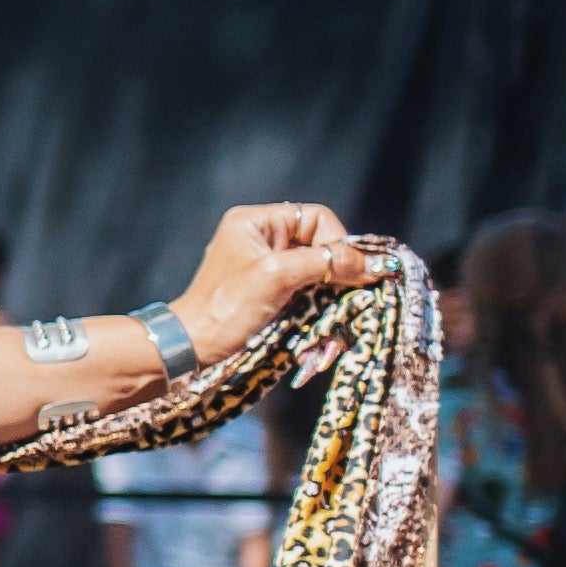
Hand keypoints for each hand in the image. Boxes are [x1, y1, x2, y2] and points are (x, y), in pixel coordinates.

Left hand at [176, 204, 386, 368]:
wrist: (191, 348)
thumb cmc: (226, 307)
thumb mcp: (277, 277)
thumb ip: (324, 263)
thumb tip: (374, 263)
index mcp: (256, 222)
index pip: (316, 219)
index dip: (336, 242)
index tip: (349, 272)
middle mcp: (263, 239)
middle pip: (320, 247)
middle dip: (336, 275)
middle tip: (352, 298)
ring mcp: (266, 268)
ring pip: (316, 274)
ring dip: (329, 298)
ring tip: (334, 321)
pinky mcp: (270, 295)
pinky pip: (306, 295)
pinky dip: (317, 311)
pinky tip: (320, 330)